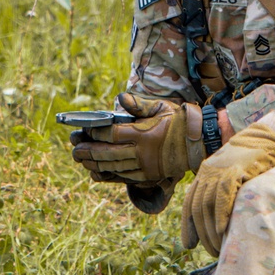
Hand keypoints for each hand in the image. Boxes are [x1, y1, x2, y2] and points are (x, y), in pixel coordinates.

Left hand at [70, 94, 203, 185]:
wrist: (200, 142)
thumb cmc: (179, 121)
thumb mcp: (161, 107)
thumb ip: (138, 104)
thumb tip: (120, 98)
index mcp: (144, 134)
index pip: (112, 134)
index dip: (95, 132)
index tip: (84, 129)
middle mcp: (143, 153)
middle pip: (108, 153)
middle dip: (88, 151)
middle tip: (74, 149)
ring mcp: (145, 167)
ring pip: (114, 167)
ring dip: (95, 164)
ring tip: (82, 160)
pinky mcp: (149, 176)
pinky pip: (124, 177)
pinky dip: (109, 174)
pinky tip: (98, 171)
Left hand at [181, 111, 274, 257]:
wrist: (269, 136)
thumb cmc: (255, 159)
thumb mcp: (233, 173)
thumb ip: (223, 191)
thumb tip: (220, 219)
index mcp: (205, 173)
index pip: (190, 203)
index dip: (188, 226)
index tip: (189, 245)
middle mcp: (208, 172)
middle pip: (197, 208)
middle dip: (202, 233)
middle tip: (212, 252)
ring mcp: (220, 170)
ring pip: (207, 205)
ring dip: (211, 230)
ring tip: (218, 248)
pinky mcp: (235, 170)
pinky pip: (223, 196)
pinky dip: (221, 214)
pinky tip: (223, 230)